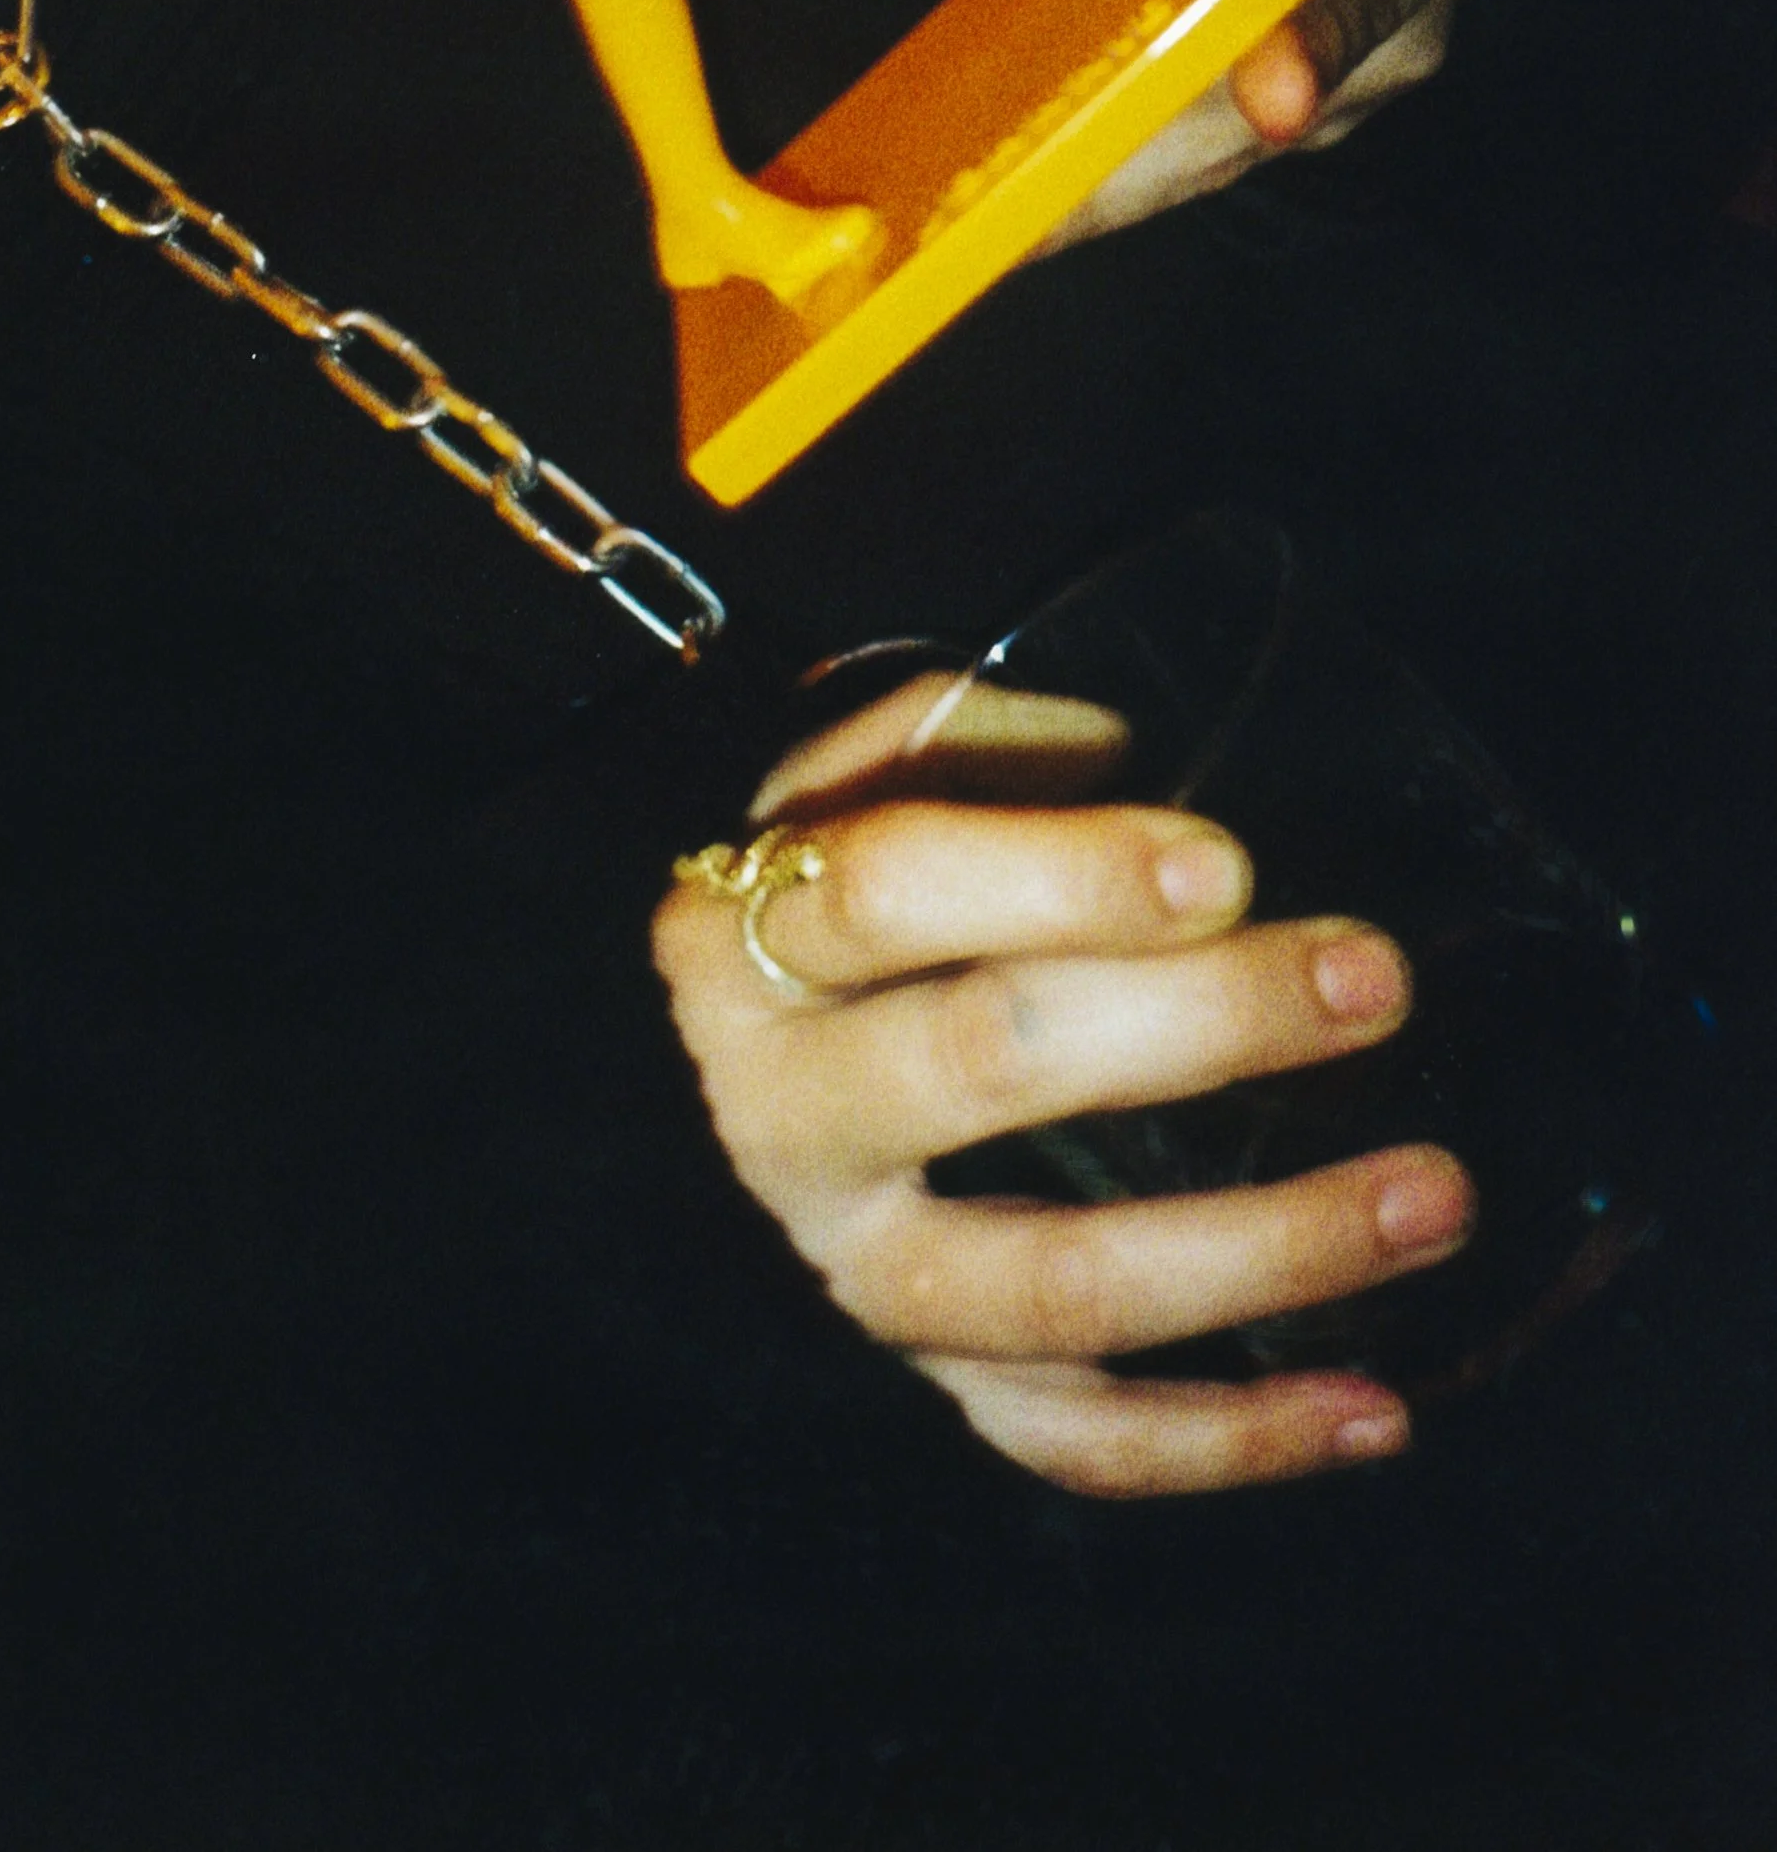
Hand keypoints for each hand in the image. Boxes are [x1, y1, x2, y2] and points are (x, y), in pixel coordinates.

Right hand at [655, 674, 1475, 1497]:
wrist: (758, 1056)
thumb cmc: (860, 875)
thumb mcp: (877, 769)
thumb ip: (992, 740)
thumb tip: (1151, 773)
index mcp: (749, 939)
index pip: (890, 892)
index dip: (1061, 877)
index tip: (1227, 864)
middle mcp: (782, 1118)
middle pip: (984, 1064)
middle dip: (1199, 1020)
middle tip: (1374, 982)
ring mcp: (861, 1273)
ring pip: (1054, 1289)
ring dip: (1263, 1250)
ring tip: (1435, 1197)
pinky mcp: (938, 1382)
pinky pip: (1078, 1440)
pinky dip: (1233, 1442)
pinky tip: (1377, 1411)